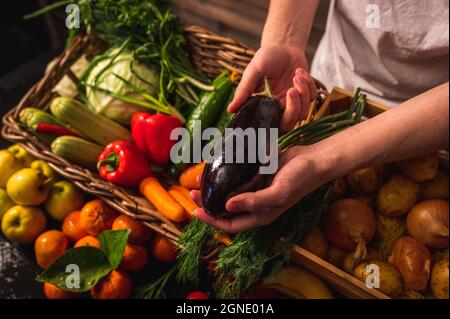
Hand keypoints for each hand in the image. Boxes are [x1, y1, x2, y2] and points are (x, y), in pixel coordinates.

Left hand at [190, 145, 330, 232]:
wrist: (314, 160)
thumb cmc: (300, 179)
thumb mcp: (279, 192)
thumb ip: (254, 201)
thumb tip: (227, 206)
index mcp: (260, 214)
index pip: (230, 224)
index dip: (212, 220)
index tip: (195, 211)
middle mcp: (255, 204)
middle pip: (226, 209)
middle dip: (208, 203)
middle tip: (193, 192)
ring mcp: (256, 189)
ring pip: (229, 192)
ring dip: (215, 188)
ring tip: (200, 179)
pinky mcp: (257, 175)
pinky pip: (236, 177)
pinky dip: (225, 174)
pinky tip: (216, 165)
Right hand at [228, 45, 316, 130]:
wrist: (283, 45)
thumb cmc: (266, 58)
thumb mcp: (253, 72)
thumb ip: (244, 91)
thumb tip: (230, 110)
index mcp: (266, 106)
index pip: (270, 125)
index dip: (274, 125)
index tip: (274, 107)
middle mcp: (280, 107)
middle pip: (290, 123)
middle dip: (293, 108)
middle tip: (291, 89)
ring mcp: (294, 102)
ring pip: (303, 112)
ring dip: (303, 93)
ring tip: (296, 75)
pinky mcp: (306, 94)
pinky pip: (312, 97)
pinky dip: (309, 84)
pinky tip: (299, 72)